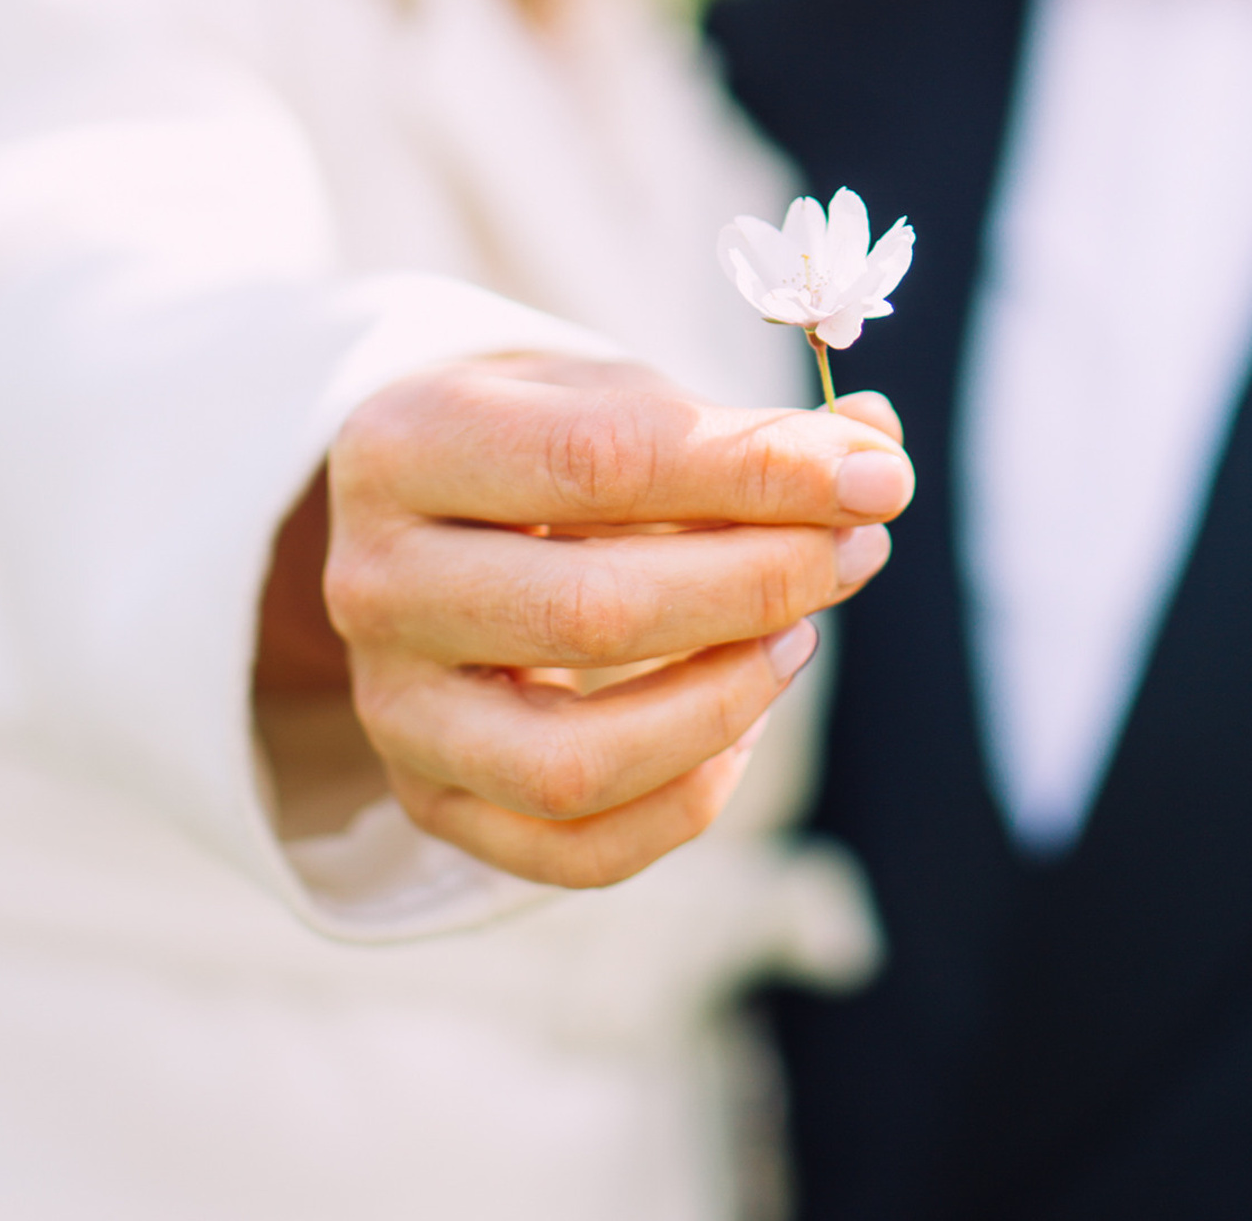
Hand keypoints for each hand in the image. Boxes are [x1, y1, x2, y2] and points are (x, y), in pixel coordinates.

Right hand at [318, 357, 910, 888]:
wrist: (432, 521)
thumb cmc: (546, 446)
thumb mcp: (626, 400)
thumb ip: (747, 430)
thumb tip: (875, 452)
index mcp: (406, 443)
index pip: (602, 460)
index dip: (758, 472)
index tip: (877, 475)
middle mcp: (373, 583)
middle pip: (592, 612)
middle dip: (759, 583)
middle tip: (856, 548)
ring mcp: (394, 709)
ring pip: (576, 760)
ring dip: (728, 700)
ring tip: (801, 634)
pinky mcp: (430, 800)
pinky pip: (576, 850)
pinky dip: (689, 797)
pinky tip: (743, 717)